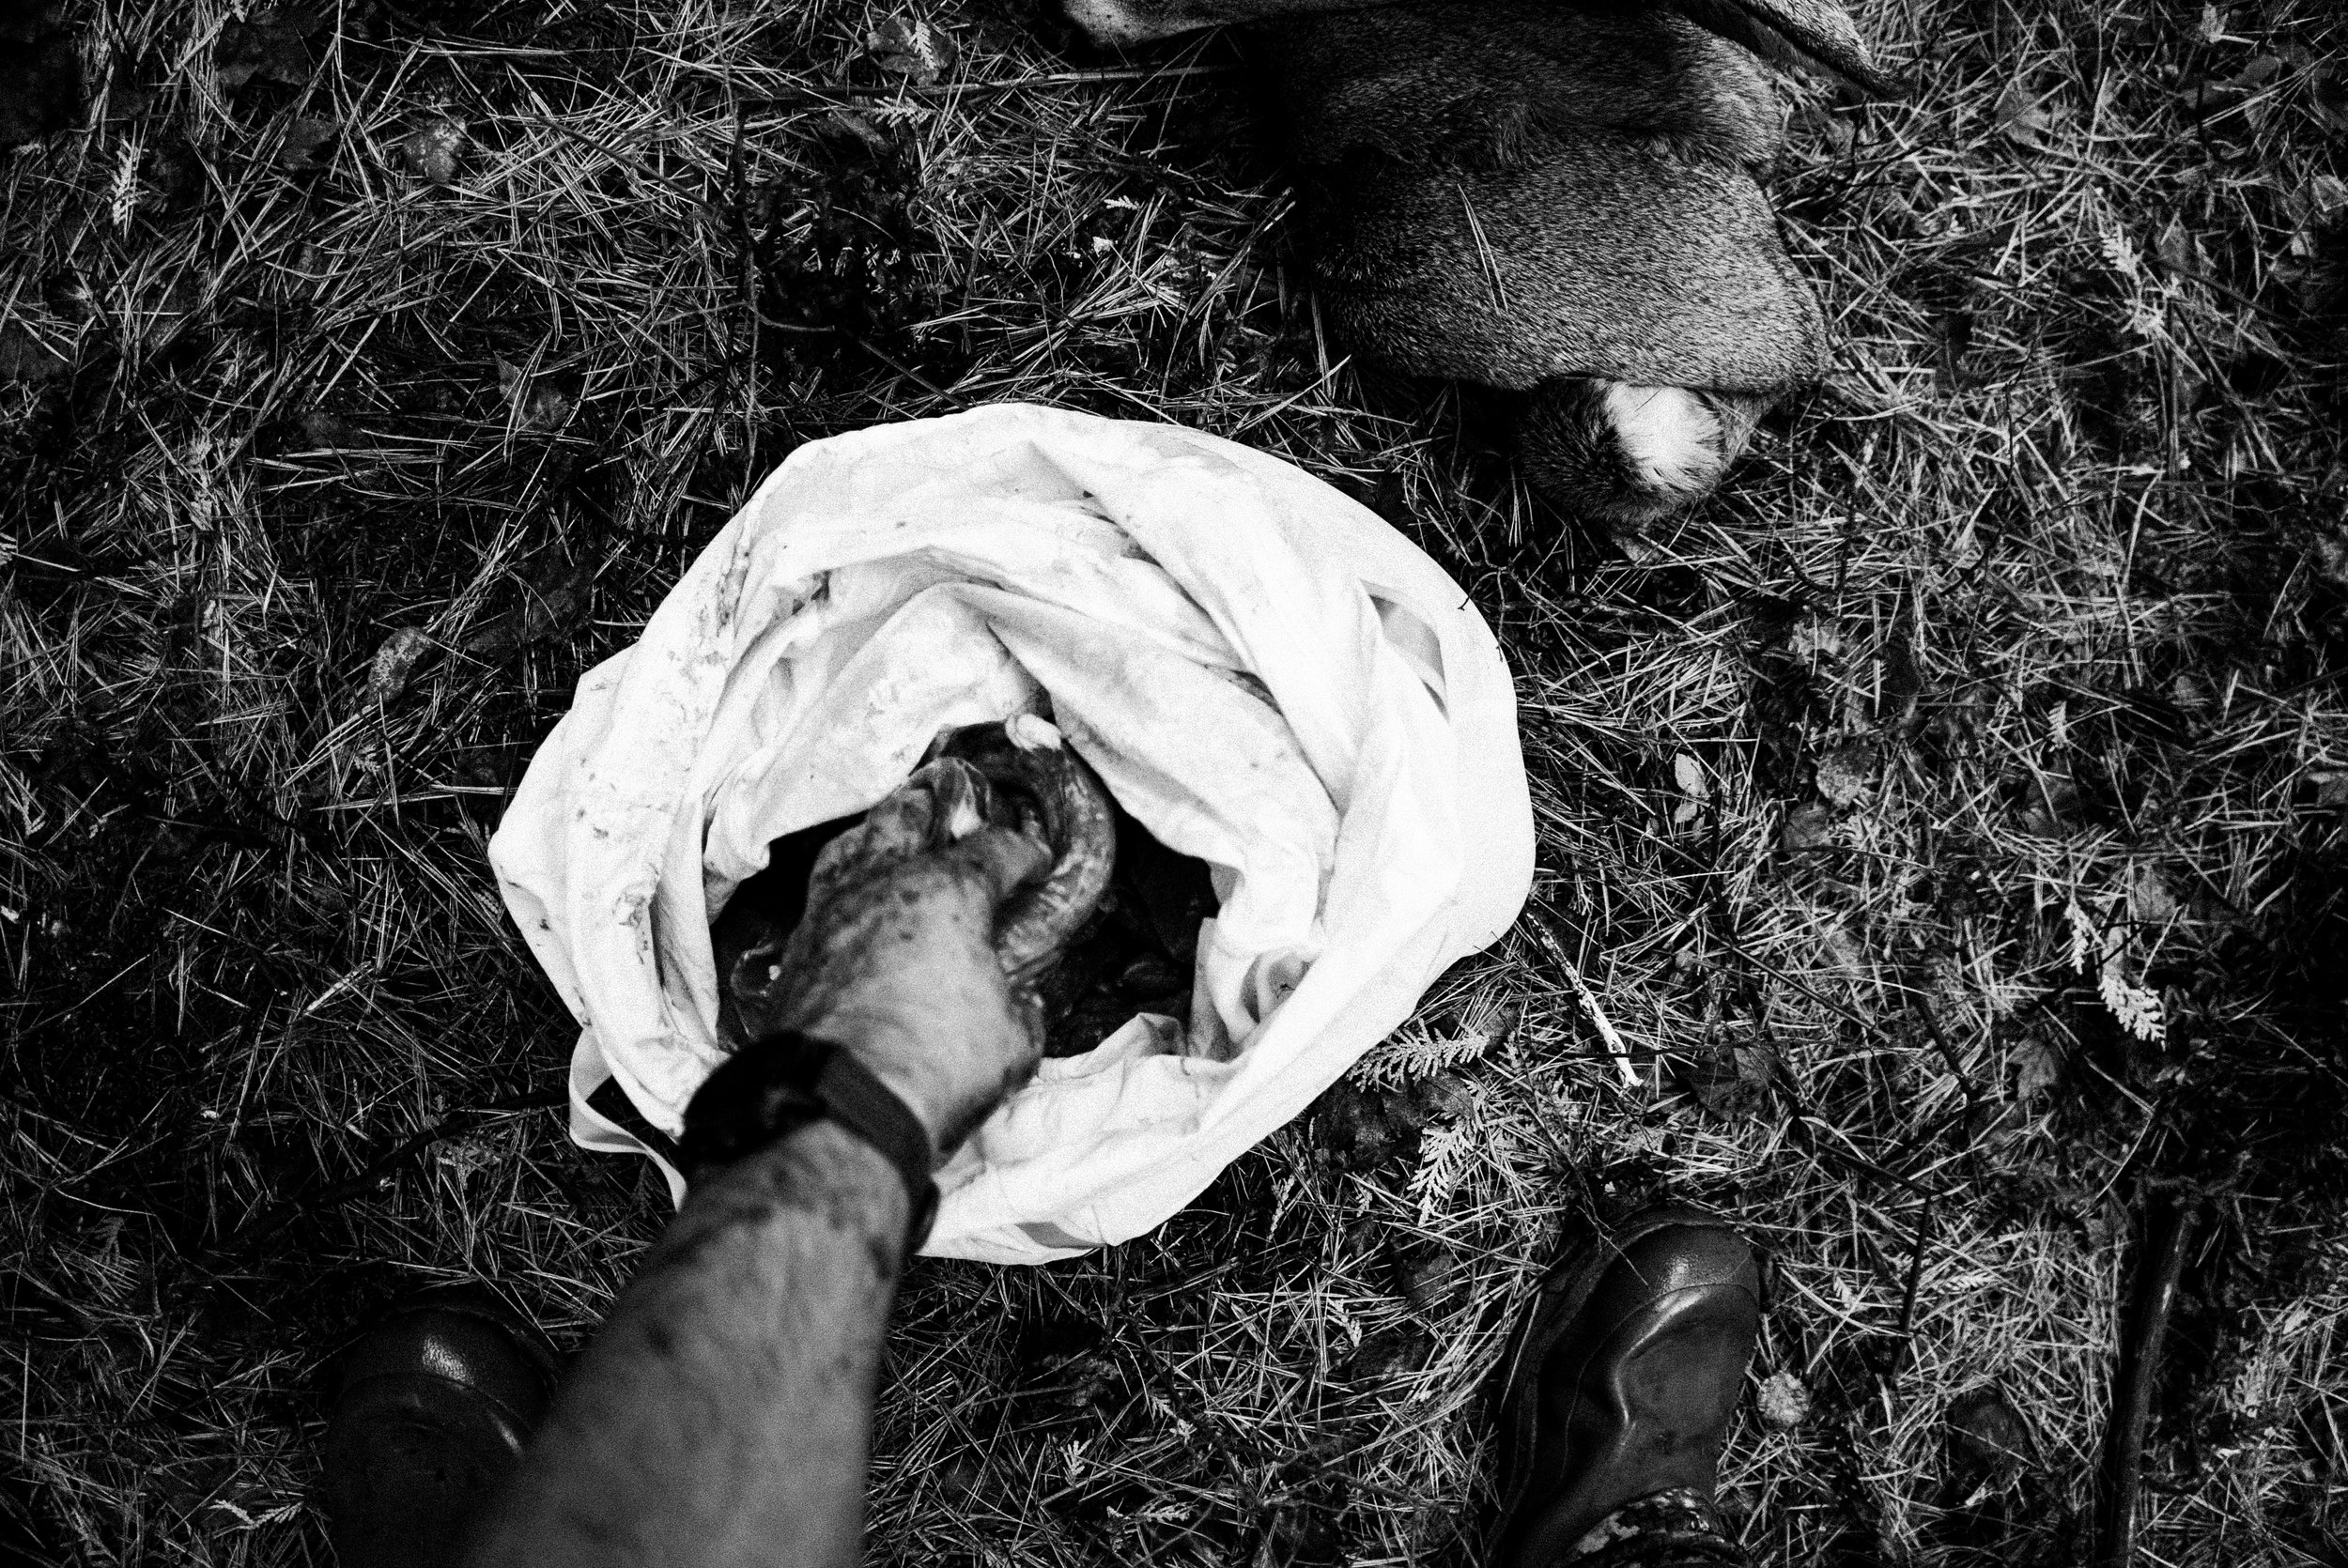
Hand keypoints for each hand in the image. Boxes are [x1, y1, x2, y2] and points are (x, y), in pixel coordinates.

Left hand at [735, 760, 1051, 1159]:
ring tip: (889, 844)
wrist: (837, 1105)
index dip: (1024, 853)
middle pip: (905, 815)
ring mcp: (828, 913)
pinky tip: (853, 913)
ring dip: (876, 840)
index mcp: (948, 890)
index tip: (1035, 863)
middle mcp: (882, 884)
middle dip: (934, 807)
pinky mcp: (793, 953)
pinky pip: (820, 901)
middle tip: (951, 812)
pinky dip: (844, 895)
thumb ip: (1020, 1008)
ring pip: (850, 847)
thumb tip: (1022, 1004)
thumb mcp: (1014, 1040)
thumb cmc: (936, 1064)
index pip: (998, 850)